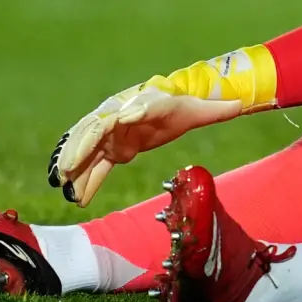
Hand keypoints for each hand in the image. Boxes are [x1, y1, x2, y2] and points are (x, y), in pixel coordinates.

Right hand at [47, 46, 277, 205]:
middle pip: (99, 128)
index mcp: (146, 103)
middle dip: (84, 144)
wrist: (163, 108)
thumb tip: (241, 103)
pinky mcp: (110, 148)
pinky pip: (95, 165)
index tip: (121, 121)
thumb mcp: (198, 110)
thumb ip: (217, 109)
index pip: (135, 107)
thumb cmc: (180, 107)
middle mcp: (122, 116)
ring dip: (74, 162)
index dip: (127, 114)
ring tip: (61, 181)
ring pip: (88, 147)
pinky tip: (75, 197)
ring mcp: (112, 133)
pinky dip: (84, 179)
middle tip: (70, 165)